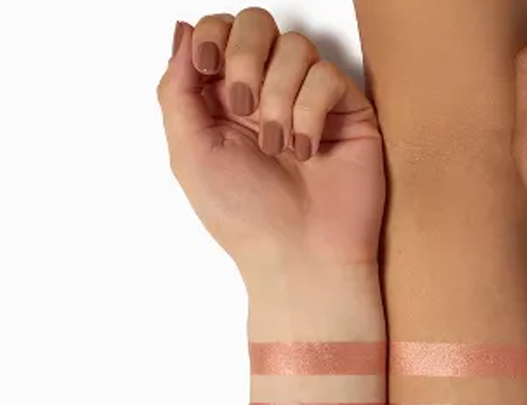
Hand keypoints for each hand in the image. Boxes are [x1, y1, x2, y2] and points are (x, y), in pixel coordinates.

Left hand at [157, 10, 383, 274]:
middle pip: (257, 24)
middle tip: (245, 107)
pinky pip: (328, 77)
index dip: (214, 36)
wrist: (298, 258)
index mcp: (227, 102)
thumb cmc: (246, 220)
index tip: (210, 70)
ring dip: (279, 98)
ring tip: (278, 147)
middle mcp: (269, 95)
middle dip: (245, 58)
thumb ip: (177, 87)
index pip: (221, 32)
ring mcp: (311, 103)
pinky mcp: (348, 114)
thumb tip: (185, 29)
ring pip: (295, 48)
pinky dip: (310, 113)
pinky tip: (308, 151)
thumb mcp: (188, 152)